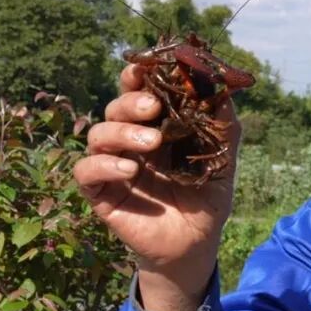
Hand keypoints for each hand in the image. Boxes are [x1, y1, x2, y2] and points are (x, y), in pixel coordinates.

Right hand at [73, 64, 239, 300]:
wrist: (196, 244)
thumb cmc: (206, 198)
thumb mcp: (222, 161)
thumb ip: (223, 128)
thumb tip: (224, 90)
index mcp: (157, 126)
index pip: (139, 92)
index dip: (138, 76)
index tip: (145, 67)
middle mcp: (130, 141)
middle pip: (116, 107)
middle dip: (132, 101)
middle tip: (154, 106)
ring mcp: (113, 165)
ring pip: (98, 134)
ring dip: (122, 131)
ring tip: (152, 142)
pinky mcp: (100, 192)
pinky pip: (86, 170)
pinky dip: (104, 164)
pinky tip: (130, 169)